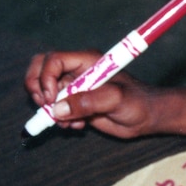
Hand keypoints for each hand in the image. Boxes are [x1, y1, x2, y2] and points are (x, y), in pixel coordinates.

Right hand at [24, 50, 153, 138]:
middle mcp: (78, 72)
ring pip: (46, 94)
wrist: (148, 117)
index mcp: (87, 61)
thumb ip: (88, 102)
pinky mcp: (77, 105)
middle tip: (46, 107)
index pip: (53, 60)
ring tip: (71, 122)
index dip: (45, 77)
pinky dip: (61, 120)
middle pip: (41, 71)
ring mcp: (76, 89)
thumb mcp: (115, 99)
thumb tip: (57, 109)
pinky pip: (56, 111)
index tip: (50, 98)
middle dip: (38, 90)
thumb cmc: (138, 102)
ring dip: (51, 111)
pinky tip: (79, 125)